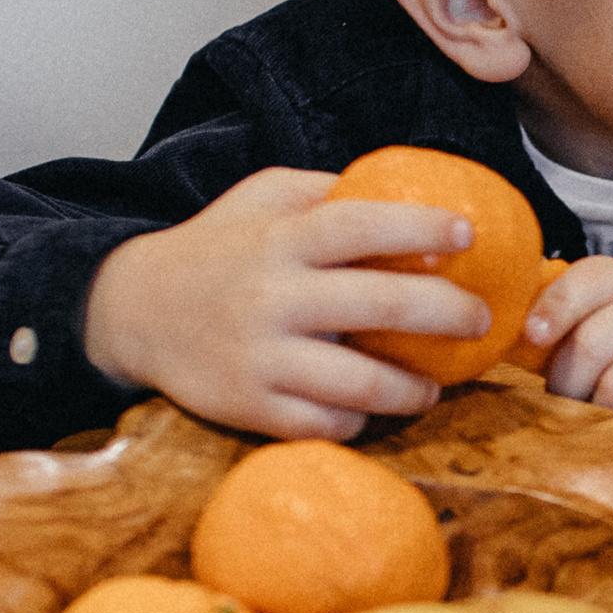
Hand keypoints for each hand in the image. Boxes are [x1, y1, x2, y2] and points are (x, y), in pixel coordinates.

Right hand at [81, 169, 495, 439]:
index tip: (468, 233)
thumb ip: (325, 191)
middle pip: (380, 306)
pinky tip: (371, 407)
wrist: (133, 311)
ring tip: (435, 385)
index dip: (419, 226)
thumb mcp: (259, 198)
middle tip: (479, 318)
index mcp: (278, 239)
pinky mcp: (250, 407)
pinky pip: (326, 423)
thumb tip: (409, 189)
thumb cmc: (216, 249)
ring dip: (414, 388)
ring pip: (362, 384)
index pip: (358, 225)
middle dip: (447, 313)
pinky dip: (360, 419)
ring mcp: (261, 358)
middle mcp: (272, 297)